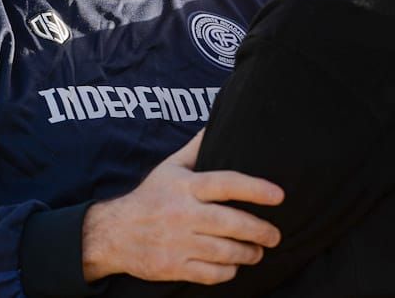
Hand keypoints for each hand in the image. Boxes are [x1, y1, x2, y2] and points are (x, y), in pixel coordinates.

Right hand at [81, 130, 284, 284]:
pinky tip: (233, 265)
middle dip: (260, 230)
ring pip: (224, 251)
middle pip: (230, 223)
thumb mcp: (170, 167)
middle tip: (275, 234)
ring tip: (258, 251)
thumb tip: (217, 121)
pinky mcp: (173, 267)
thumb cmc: (150, 197)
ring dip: (248, 253)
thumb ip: (197, 148)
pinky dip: (228, 271)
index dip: (255, 189)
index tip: (279, 195)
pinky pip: (211, 274)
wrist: (115, 233)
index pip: (226, 183)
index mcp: (185, 187)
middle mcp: (182, 214)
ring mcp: (177, 243)